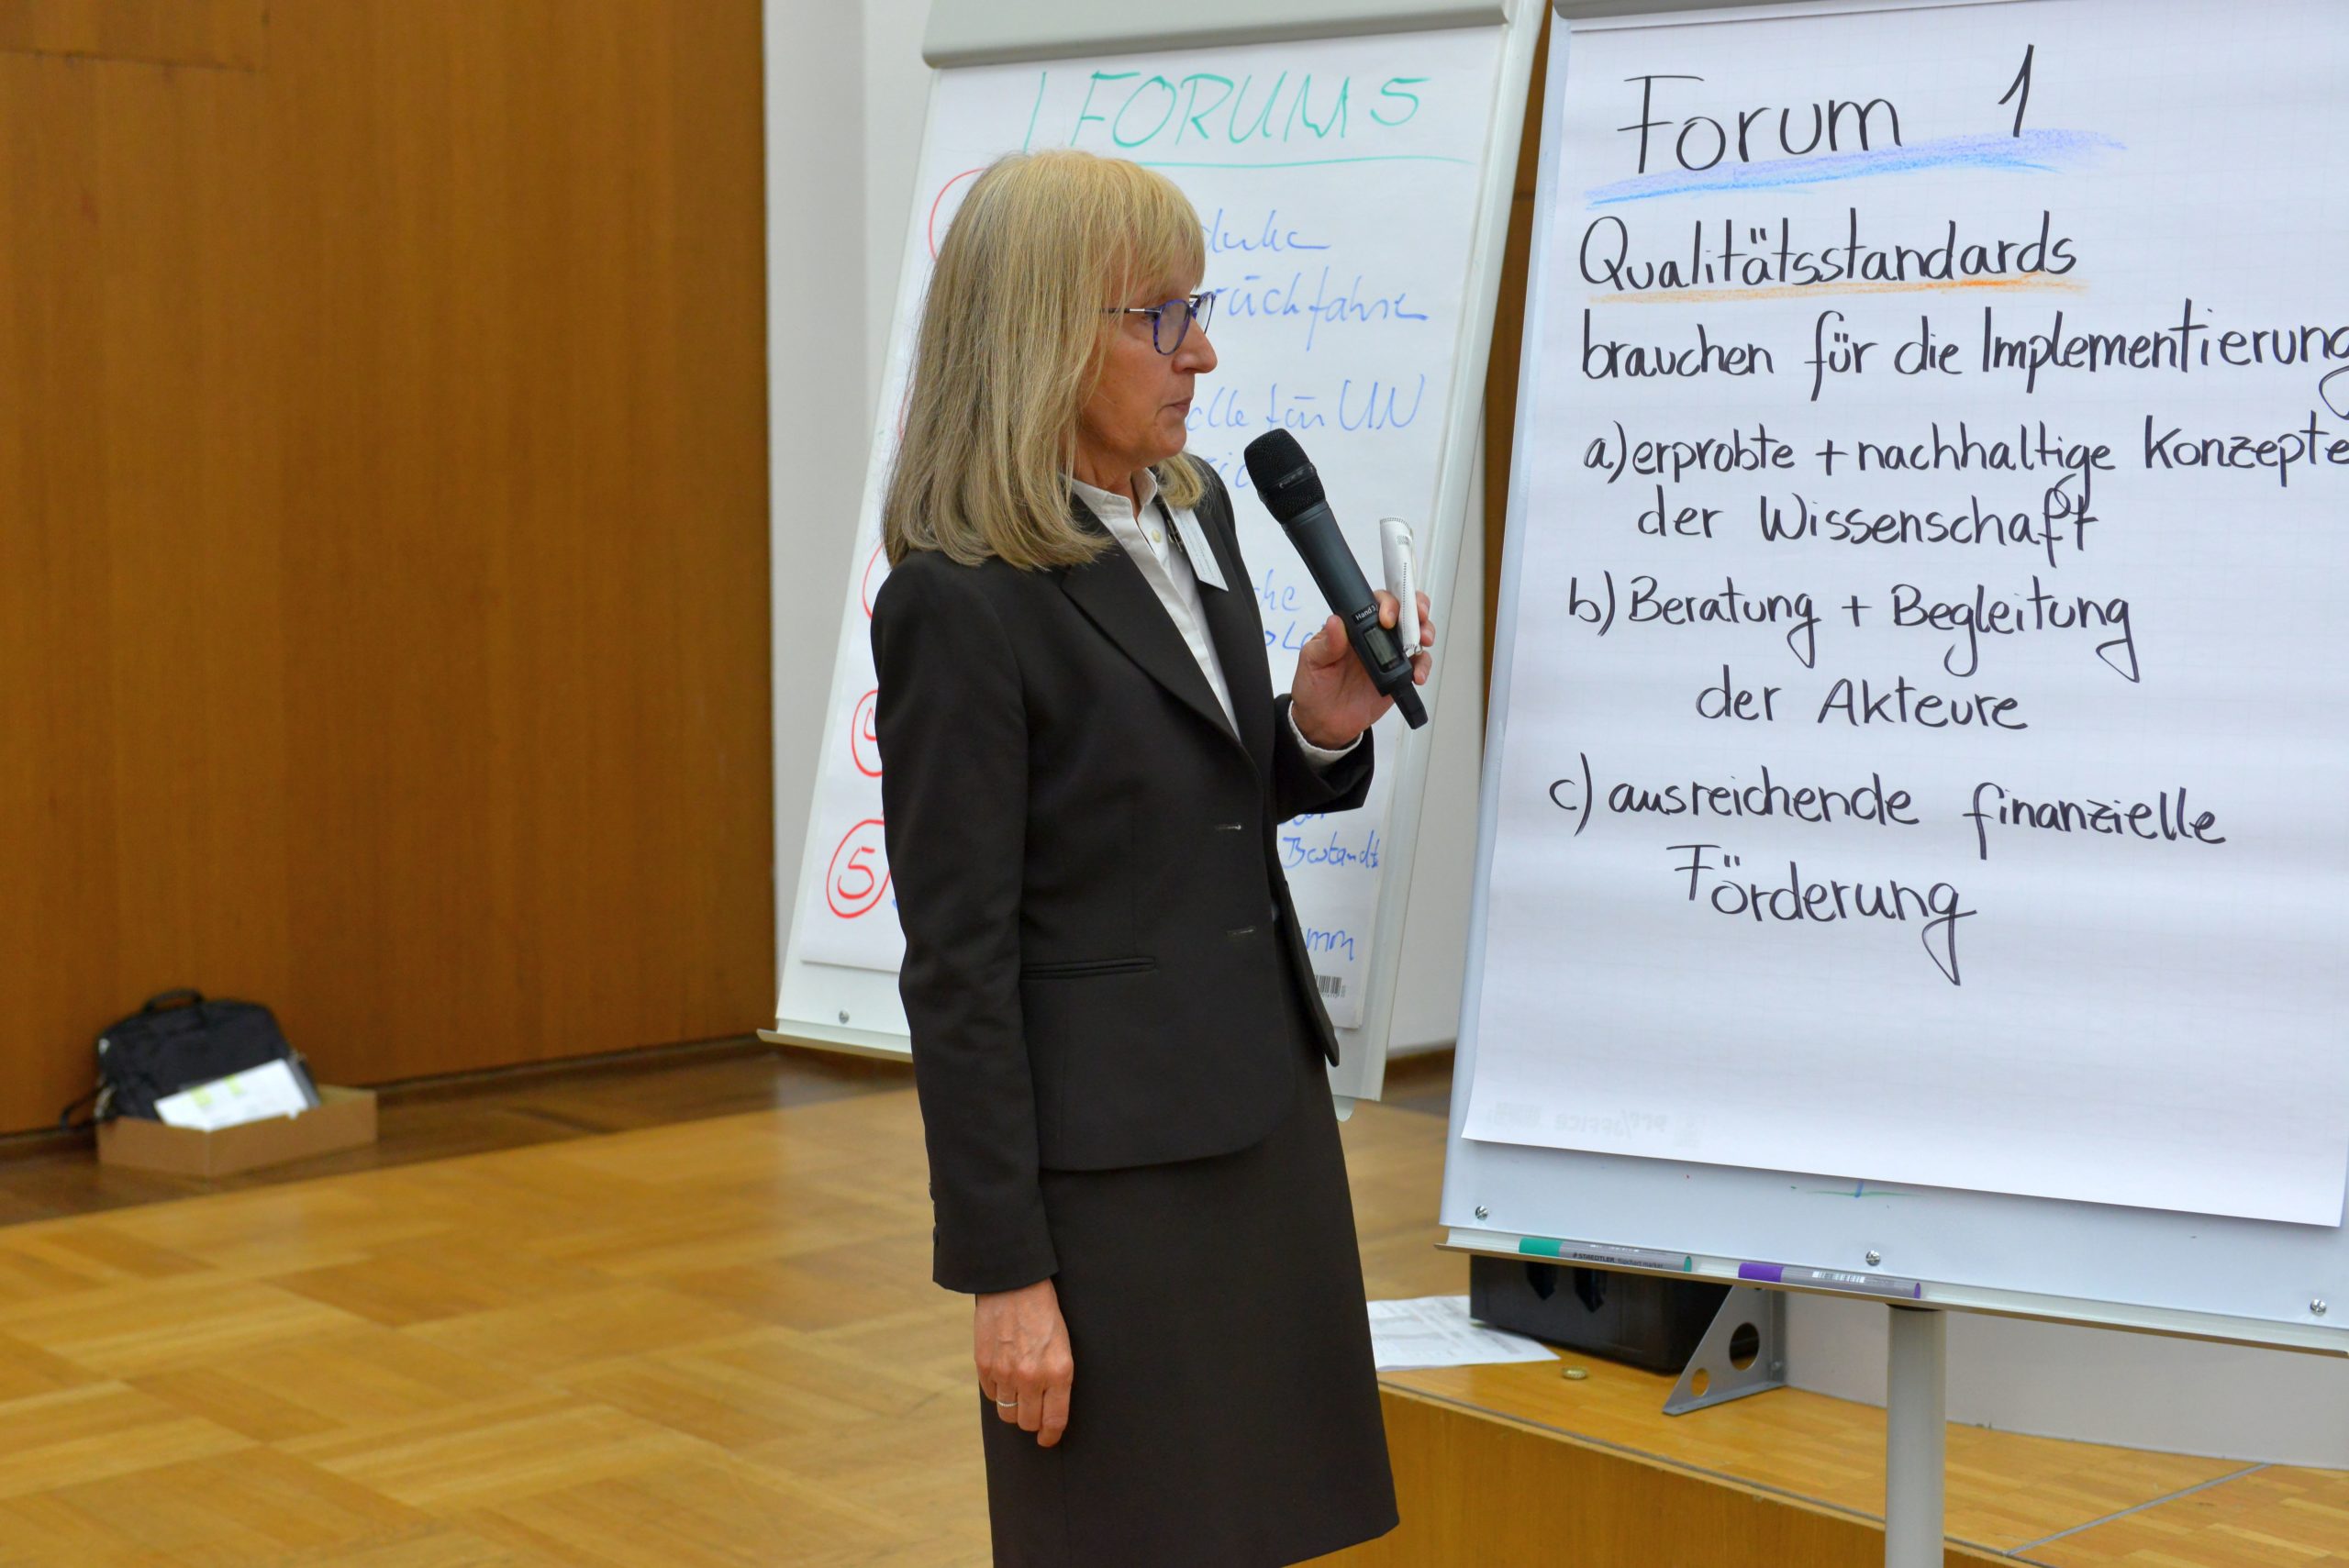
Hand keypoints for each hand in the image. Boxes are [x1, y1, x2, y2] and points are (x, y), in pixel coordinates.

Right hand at [974, 1278, 1072, 1447]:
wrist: (1015, 1285)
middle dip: (1032, 1423)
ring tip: (1019, 1394)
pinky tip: (1004, 1377)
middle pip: (1028, 1422)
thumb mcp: (1063, 1345)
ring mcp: (1005, 1372)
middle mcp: (1032, 1376)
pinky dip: (997, 1392)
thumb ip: (1057, 1378)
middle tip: (1034, 1414)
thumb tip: (1049, 1410)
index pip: (1055, 1420)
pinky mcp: (985, 1365)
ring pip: (1007, 1413)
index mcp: (1058, 1371)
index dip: (1051, 1435)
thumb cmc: (1044, 1313)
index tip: (1048, 1439)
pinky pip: (991, 1395)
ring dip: (1014, 1409)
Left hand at [1289, 589, 1435, 748]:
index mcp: (1354, 626)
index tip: (1387, 618)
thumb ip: (1326, 643)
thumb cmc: (1314, 686)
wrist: (1323, 722)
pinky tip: (1417, 675)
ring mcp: (1390, 655)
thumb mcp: (1313, 661)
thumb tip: (1335, 621)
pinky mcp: (1399, 675)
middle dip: (1417, 608)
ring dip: (1425, 632)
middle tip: (1419, 617)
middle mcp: (1375, 635)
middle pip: (1404, 611)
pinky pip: (1418, 665)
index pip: (1376, 602)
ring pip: (1416, 634)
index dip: (1388, 603)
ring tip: (1423, 642)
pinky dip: (1423, 667)